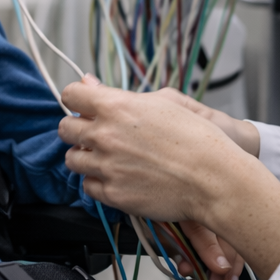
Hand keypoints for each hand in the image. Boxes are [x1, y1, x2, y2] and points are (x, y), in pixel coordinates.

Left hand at [59, 80, 279, 279]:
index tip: (84, 105)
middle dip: (78, 129)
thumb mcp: (162, 102)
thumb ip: (119, 95)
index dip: (77, 99)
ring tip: (109, 157)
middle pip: (65, 128)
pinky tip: (118, 177)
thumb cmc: (195, 137)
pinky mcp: (113, 195)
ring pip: (72, 160)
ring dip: (86, 157)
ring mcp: (107, 167)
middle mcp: (105, 135)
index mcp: (115, 106)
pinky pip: (88, 186)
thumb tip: (89, 84)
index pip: (71, 95)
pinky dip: (98, 182)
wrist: (214, 178)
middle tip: (97, 134)